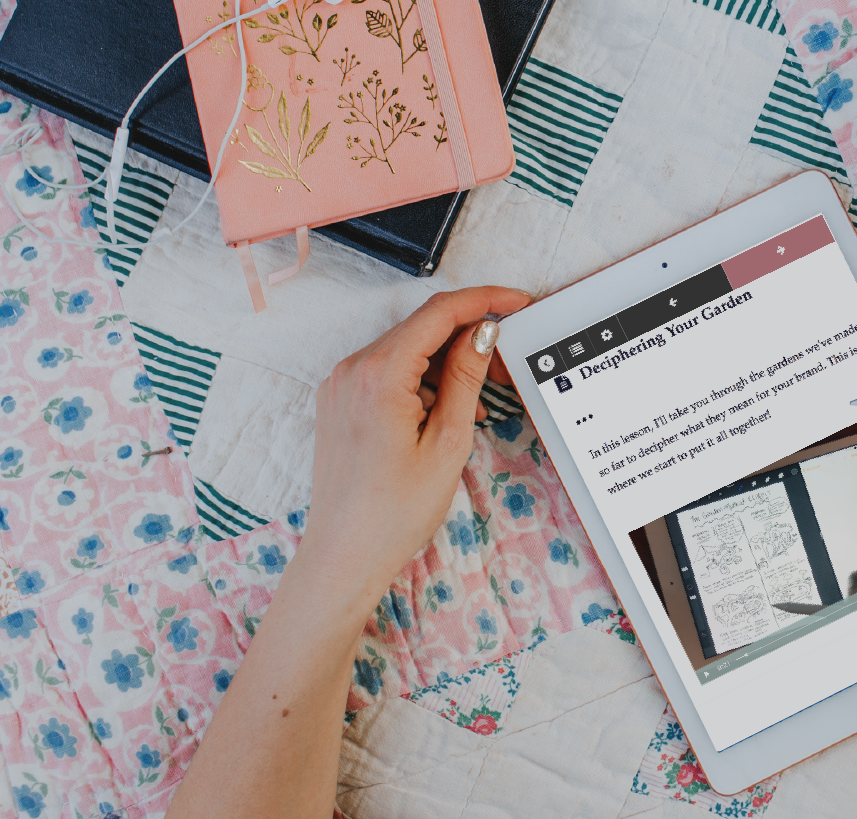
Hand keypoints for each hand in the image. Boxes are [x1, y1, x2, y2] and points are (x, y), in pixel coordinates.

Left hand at [302, 287, 530, 596]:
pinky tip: (445, 412)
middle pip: (422, 329)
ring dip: (446, 364)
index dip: (484, 300)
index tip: (518, 301)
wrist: (345, 555)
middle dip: (469, 337)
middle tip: (508, 363)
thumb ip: (467, 378)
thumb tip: (482, 332)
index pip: (439, 312)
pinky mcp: (338, 403)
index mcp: (379, 374)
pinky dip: (421, 381)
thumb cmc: (394, 512)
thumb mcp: (448, 442)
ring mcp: (340, 385)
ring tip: (480, 403)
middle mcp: (352, 370)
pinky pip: (386, 373)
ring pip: (406, 351)